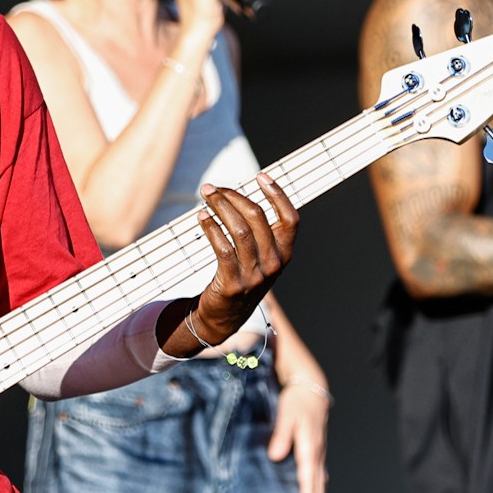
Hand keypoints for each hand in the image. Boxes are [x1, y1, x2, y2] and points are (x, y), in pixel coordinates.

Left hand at [188, 173, 297, 342]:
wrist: (225, 316)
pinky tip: (202, 217)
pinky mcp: (233, 284)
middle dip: (234, 196)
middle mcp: (274, 264)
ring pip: (239, 229)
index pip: (291, 219)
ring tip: (206, 196)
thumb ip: (261, 231)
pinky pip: (223, 248)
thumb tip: (243, 194)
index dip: (278, 194)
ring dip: (220, 207)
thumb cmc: (243, 277)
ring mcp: (254, 275)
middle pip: (258, 218)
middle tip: (214, 188)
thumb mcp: (261, 257)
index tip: (260, 176)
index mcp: (285, 254)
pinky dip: (211, 228)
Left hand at [269, 378, 328, 492]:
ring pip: (319, 487)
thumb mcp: (286, 414)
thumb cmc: (297, 401)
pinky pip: (318, 480)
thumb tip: (275, 456)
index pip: (308, 479)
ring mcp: (318, 456)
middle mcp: (316, 455)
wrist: (311, 389)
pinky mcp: (315, 455)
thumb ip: (280, 434)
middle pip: (317, 488)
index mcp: (309, 447)